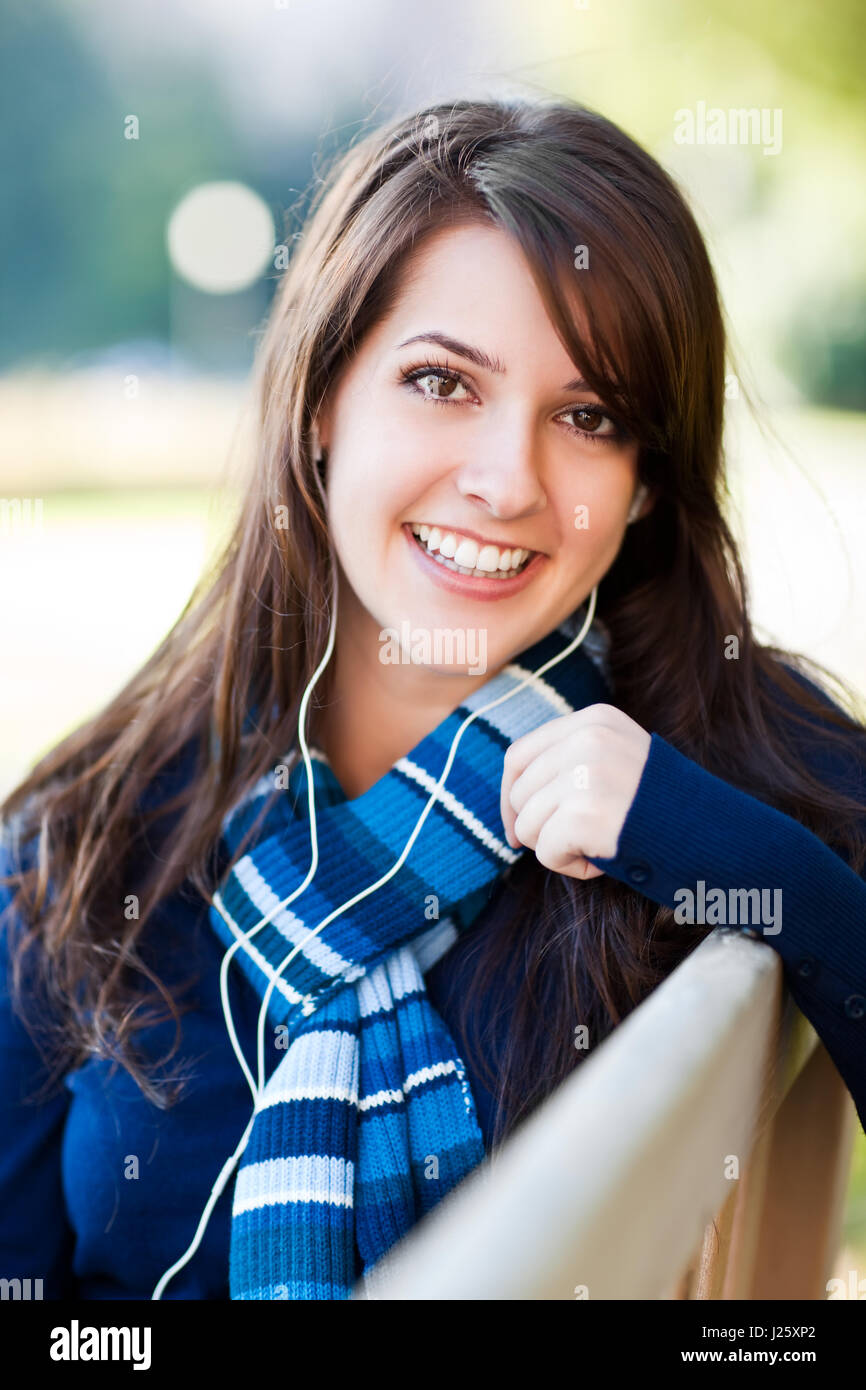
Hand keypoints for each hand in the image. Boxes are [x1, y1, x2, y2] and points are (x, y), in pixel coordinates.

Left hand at [499, 704, 651, 880]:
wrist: (713, 833)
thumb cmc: (660, 809)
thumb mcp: (617, 762)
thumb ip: (571, 762)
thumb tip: (512, 798)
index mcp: (594, 721)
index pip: (519, 755)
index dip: (510, 796)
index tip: (517, 828)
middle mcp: (587, 739)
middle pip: (519, 794)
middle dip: (538, 828)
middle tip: (579, 840)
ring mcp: (585, 774)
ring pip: (528, 826)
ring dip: (556, 848)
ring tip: (597, 845)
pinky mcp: (585, 813)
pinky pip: (546, 852)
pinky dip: (569, 867)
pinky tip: (601, 860)